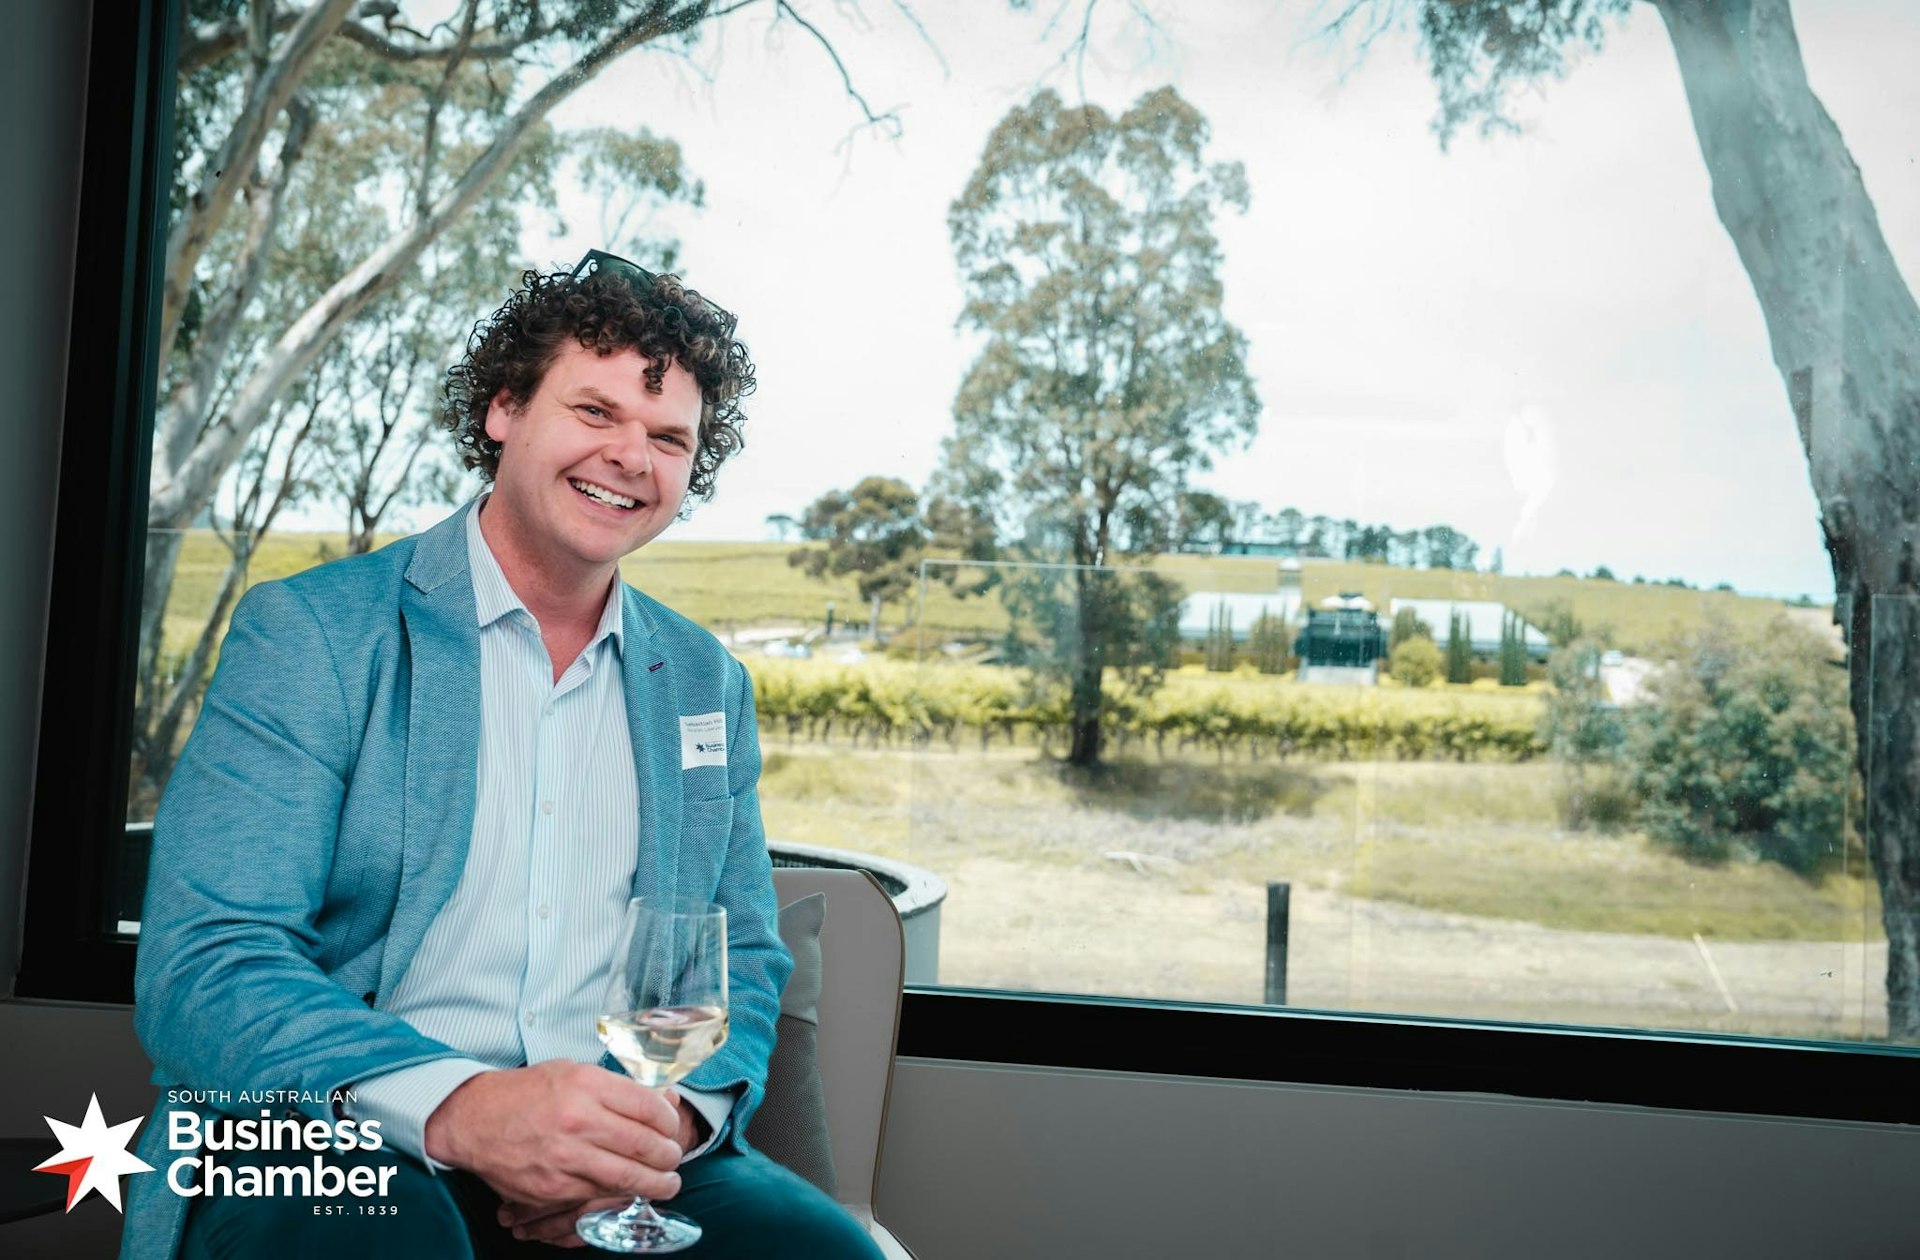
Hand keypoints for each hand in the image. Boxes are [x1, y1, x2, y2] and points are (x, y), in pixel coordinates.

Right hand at [494, 1096, 707, 1246]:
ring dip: (656, 1184)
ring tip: (667, 1184)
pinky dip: (621, 1195)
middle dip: (670, 1156)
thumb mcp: (574, 1073)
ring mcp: (565, 1157)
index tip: (672, 1127)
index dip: (670, 1121)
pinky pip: (599, 1195)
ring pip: (627, 1177)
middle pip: (645, 1145)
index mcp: (587, 1085)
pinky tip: (630, 1190)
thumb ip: (617, 1088)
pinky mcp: (553, 1188)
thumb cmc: (528, 1093)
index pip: (649, 1106)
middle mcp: (578, 1119)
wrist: (475, 1119)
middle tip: (675, 1158)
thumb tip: (663, 1101)